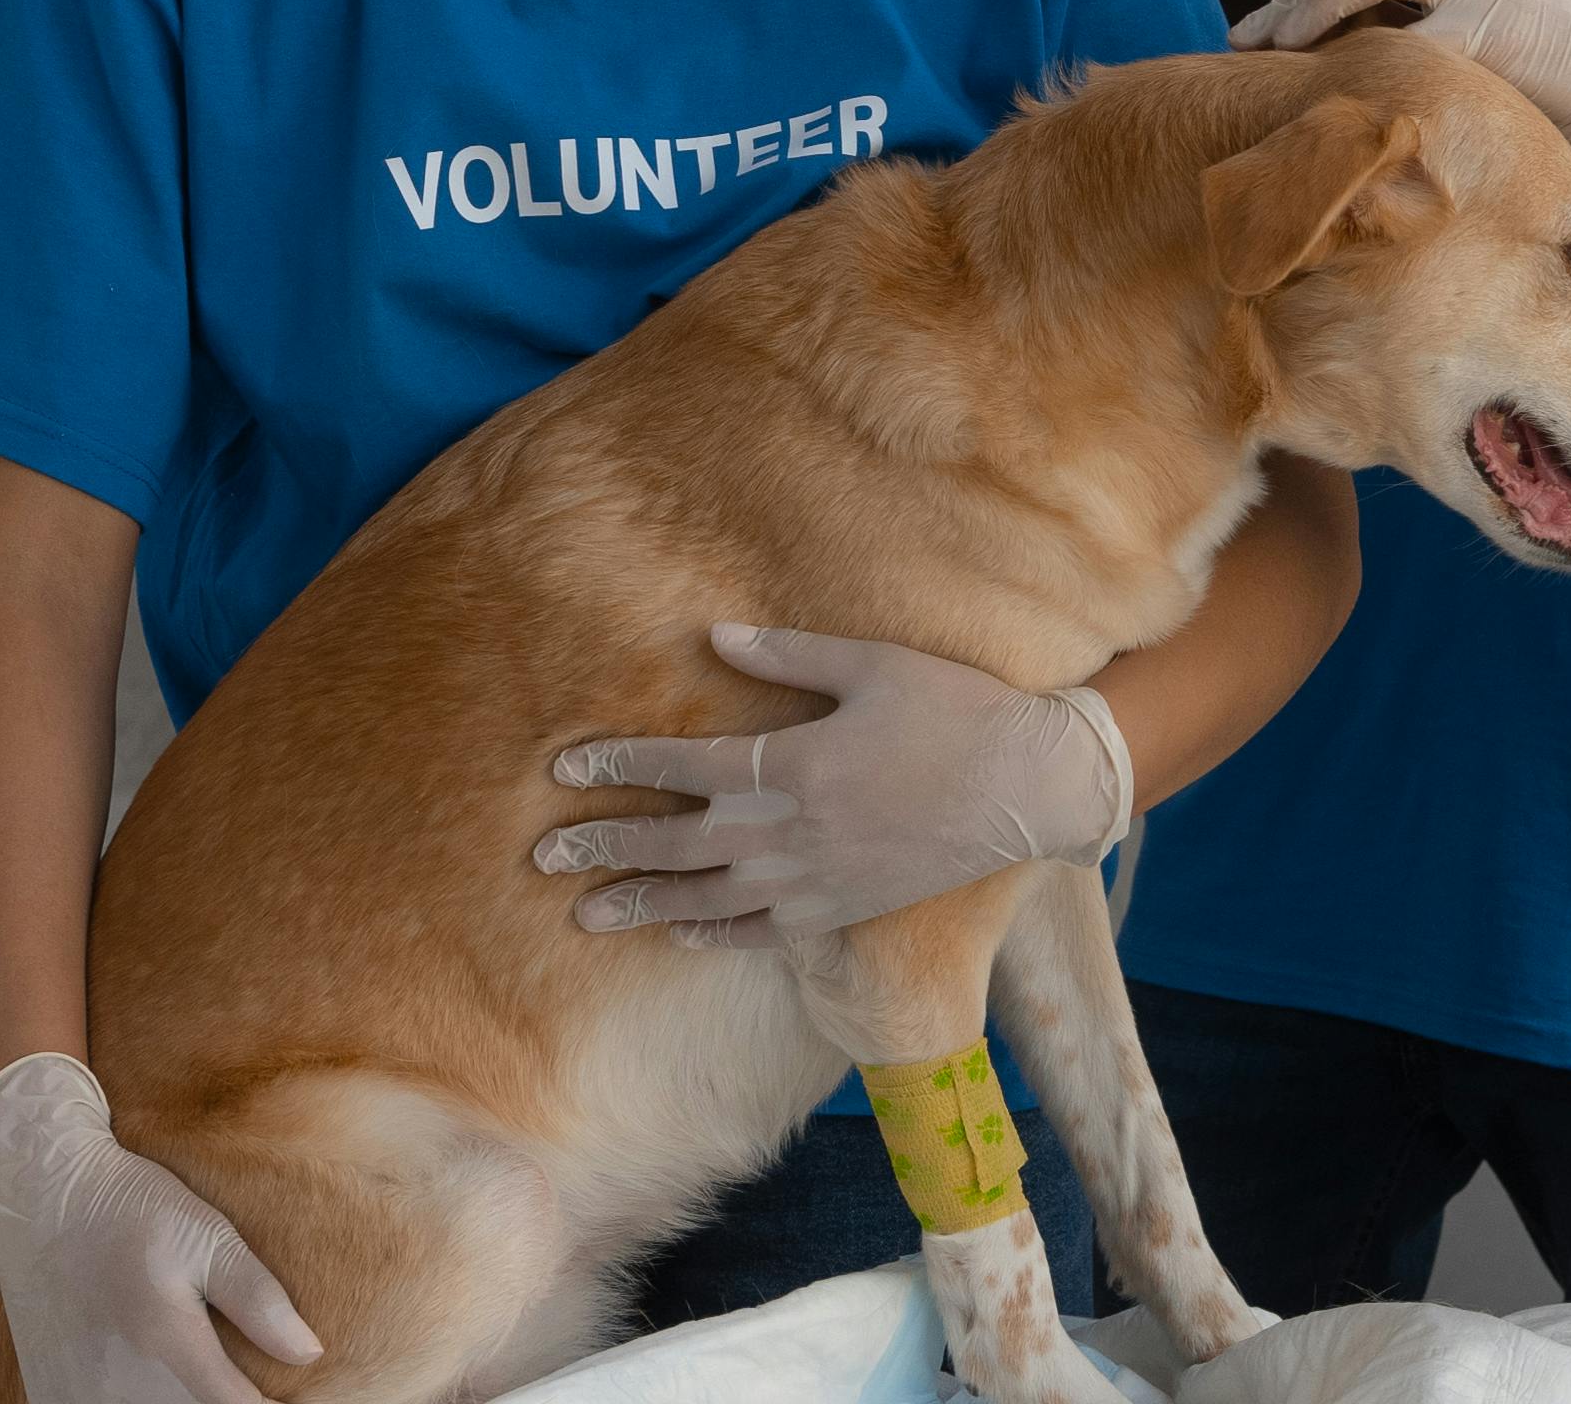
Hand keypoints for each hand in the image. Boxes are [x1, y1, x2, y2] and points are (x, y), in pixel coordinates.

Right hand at [0, 1053, 321, 1403]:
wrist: (48, 1195)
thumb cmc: (135, 1209)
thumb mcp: (209, 1237)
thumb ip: (258, 1300)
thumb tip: (308, 1355)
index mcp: (168, 1342)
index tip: (292, 1392)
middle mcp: (124, 1381)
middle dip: (224, 1394)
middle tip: (241, 1364)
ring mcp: (86, 1390)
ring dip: (183, 1394)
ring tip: (200, 1358)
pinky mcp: (60, 1389)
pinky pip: (114, 1403)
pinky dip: (141, 1393)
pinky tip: (155, 1371)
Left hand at [534, 623, 1131, 948]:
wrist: (1027, 785)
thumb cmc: (955, 710)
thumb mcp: (871, 664)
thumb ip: (787, 655)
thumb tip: (715, 635)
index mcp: (791, 764)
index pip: (681, 768)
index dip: (620, 764)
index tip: (566, 765)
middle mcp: (790, 832)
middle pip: (676, 843)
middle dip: (605, 845)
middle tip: (543, 854)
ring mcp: (815, 880)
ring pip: (707, 898)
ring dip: (643, 903)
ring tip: (586, 914)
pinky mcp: (842, 910)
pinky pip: (763, 932)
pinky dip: (716, 934)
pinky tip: (681, 934)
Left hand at [1230, 0, 1570, 152]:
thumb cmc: (1552, 64)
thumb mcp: (1482, 19)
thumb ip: (1425, 17)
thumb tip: (1350, 52)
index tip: (1265, 25)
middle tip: (1246, 40)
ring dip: (1313, 11)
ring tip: (1274, 50)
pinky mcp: (1495, 21)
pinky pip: (1415, 35)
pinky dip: (1368, 55)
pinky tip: (1333, 80)